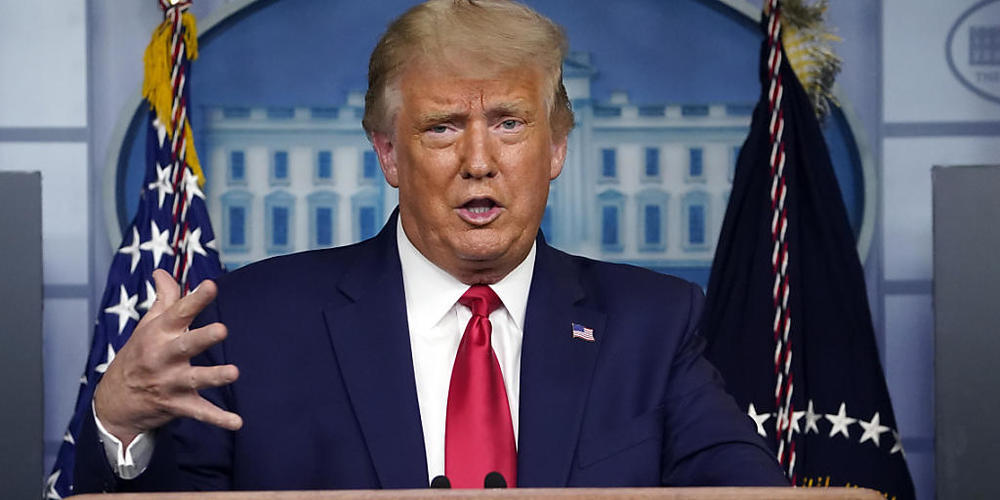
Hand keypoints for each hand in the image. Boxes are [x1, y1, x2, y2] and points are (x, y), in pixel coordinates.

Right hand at [94, 269, 242, 444]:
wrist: (114, 402)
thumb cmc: (137, 355)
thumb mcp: (147, 326)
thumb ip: (164, 299)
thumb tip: (163, 271)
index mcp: (159, 334)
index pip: (179, 312)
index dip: (195, 299)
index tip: (211, 285)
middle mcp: (164, 357)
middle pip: (186, 346)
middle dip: (203, 338)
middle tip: (222, 329)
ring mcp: (170, 383)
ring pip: (195, 379)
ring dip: (214, 376)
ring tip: (234, 373)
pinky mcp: (178, 405)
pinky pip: (200, 413)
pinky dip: (218, 419)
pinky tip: (238, 422)